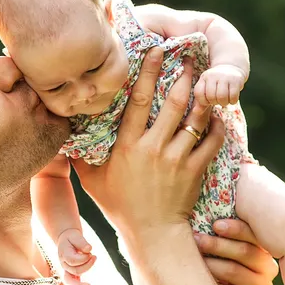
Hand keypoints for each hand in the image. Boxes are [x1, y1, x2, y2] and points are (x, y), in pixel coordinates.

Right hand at [57, 228, 96, 284]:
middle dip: (87, 265)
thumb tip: (89, 249)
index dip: (84, 258)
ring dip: (83, 279)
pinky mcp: (71, 272)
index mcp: (64, 254)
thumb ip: (81, 242)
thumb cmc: (71, 238)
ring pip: (72, 280)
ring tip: (90, 282)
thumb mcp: (75, 235)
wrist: (66, 239)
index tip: (90, 252)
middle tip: (94, 256)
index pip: (73, 261)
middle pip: (75, 271)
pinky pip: (72, 283)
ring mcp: (67, 269)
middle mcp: (64, 264)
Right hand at [73, 48, 223, 240]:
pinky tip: (218, 114)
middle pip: (171, 103)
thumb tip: (66, 135)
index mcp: (126, 147)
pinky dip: (217, 126)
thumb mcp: (92, 182)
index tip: (156, 50)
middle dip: (181, 75)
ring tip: (207, 79)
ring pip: (194, 119)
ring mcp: (176, 160)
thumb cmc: (119, 206)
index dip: (148, 73)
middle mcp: (152, 149)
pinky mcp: (195, 170)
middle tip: (189, 57)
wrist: (151, 234)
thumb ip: (81, 157)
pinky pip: (212, 141)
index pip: (137, 102)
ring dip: (202, 96)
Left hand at [194, 64, 245, 106]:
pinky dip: (232, 101)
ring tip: (224, 100)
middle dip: (214, 102)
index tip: (208, 100)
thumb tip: (196, 112)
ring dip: (224, 103)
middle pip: (211, 96)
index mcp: (203, 78)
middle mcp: (213, 75)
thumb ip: (201, 102)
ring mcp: (225, 76)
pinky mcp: (236, 79)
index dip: (203, 101)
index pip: (199, 93)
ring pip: (222, 97)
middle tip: (218, 100)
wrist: (231, 68)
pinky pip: (233, 96)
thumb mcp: (206, 90)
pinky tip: (232, 99)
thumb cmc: (216, 84)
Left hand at [194, 219, 278, 284]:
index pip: (253, 235)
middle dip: (217, 244)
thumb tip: (206, 208)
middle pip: (244, 251)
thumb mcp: (220, 250)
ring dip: (209, 263)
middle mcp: (268, 267)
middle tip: (196, 239)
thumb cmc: (214, 268)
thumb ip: (220, 234)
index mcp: (262, 249)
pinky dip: (210, 284)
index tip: (215, 225)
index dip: (235, 228)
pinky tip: (198, 280)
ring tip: (192, 259)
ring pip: (233, 270)